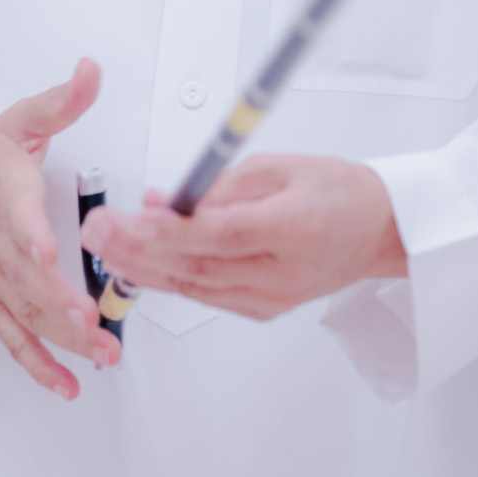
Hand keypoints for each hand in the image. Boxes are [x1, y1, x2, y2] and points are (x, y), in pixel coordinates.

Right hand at [0, 58, 121, 397]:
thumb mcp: (16, 122)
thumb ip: (60, 101)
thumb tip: (92, 71)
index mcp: (4, 192)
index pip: (17, 214)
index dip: (31, 235)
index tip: (47, 253)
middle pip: (28, 277)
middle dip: (62, 305)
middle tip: (94, 324)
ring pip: (27, 311)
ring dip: (63, 338)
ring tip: (100, 353)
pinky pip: (12, 335)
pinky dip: (37, 363)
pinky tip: (66, 383)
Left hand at [81, 154, 406, 319]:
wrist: (380, 231)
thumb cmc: (338, 190)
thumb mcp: (279, 167)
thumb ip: (217, 185)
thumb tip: (162, 199)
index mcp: (295, 228)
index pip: (222, 234)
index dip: (171, 229)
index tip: (129, 218)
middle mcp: (283, 273)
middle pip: (198, 267)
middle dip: (138, 249)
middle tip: (97, 231)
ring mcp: (272, 299)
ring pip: (195, 287)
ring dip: (143, 268)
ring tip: (103, 247)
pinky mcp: (262, 309)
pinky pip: (205, 295)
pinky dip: (169, 279)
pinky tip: (138, 265)